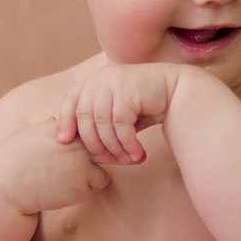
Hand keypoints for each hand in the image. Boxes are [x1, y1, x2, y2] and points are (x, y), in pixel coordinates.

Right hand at [0, 119, 111, 216]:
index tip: (74, 151)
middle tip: (72, 170)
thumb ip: (48, 128)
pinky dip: (79, 194)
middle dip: (92, 161)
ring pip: (101, 176)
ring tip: (66, 182)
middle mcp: (78, 147)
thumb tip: (55, 120)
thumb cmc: (12, 160)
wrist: (5, 188)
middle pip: (101, 153)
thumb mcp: (29, 134)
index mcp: (66, 130)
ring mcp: (82, 169)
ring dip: (90, 180)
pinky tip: (60, 192)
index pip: (90, 132)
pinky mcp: (81, 191)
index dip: (85, 143)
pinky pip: (91, 192)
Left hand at [56, 63, 181, 164]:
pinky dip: (127, 143)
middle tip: (106, 161)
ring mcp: (114, 82)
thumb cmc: (146, 105)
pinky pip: (120, 125)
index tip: (64, 141)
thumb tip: (77, 145)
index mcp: (94, 81)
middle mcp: (100, 78)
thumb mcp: (117, 112)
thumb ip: (99, 122)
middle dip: (94, 144)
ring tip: (127, 160)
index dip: (65, 121)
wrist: (176, 91)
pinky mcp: (128, 91)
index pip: (71, 101)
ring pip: (103, 124)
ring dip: (114, 147)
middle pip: (85, 118)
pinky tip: (138, 153)